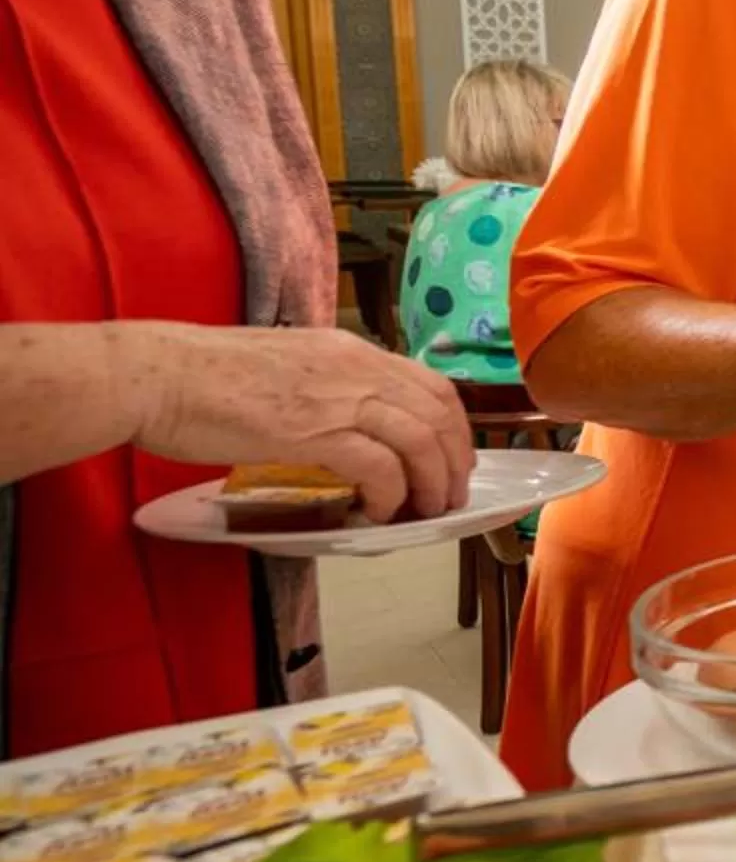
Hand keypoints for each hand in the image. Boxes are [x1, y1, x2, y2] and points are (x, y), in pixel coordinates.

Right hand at [124, 324, 474, 521]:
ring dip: (431, 483)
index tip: (451, 459)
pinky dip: (390, 494)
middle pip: (438, 414)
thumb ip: (327, 386)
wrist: (157, 374)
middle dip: (454, 461)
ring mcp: (338, 397)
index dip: (453, 427)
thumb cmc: (205, 374)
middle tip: (448, 496)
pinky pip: (379, 468)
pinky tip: (376, 511)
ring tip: (423, 512)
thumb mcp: (288, 365)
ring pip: (420, 442)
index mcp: (350, 350)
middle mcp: (356, 367)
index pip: (431, 384)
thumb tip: (351, 424)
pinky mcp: (315, 432)